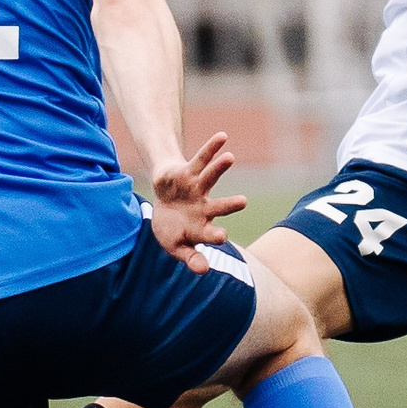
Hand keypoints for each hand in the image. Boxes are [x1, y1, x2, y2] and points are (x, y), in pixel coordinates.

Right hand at [147, 132, 248, 270]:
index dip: (214, 236)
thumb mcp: (175, 246)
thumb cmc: (173, 230)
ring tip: (231, 157)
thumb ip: (189, 258)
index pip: (209, 233)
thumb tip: (204, 271)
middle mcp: (203, 208)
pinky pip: (200, 159)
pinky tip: (223, 136)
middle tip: (243, 202)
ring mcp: (197, 189)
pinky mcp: (188, 173)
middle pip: (218, 206)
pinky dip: (211, 148)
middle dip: (228, 204)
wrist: (163, 205)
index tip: (221, 236)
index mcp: (200, 228)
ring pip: (210, 178)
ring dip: (219, 168)